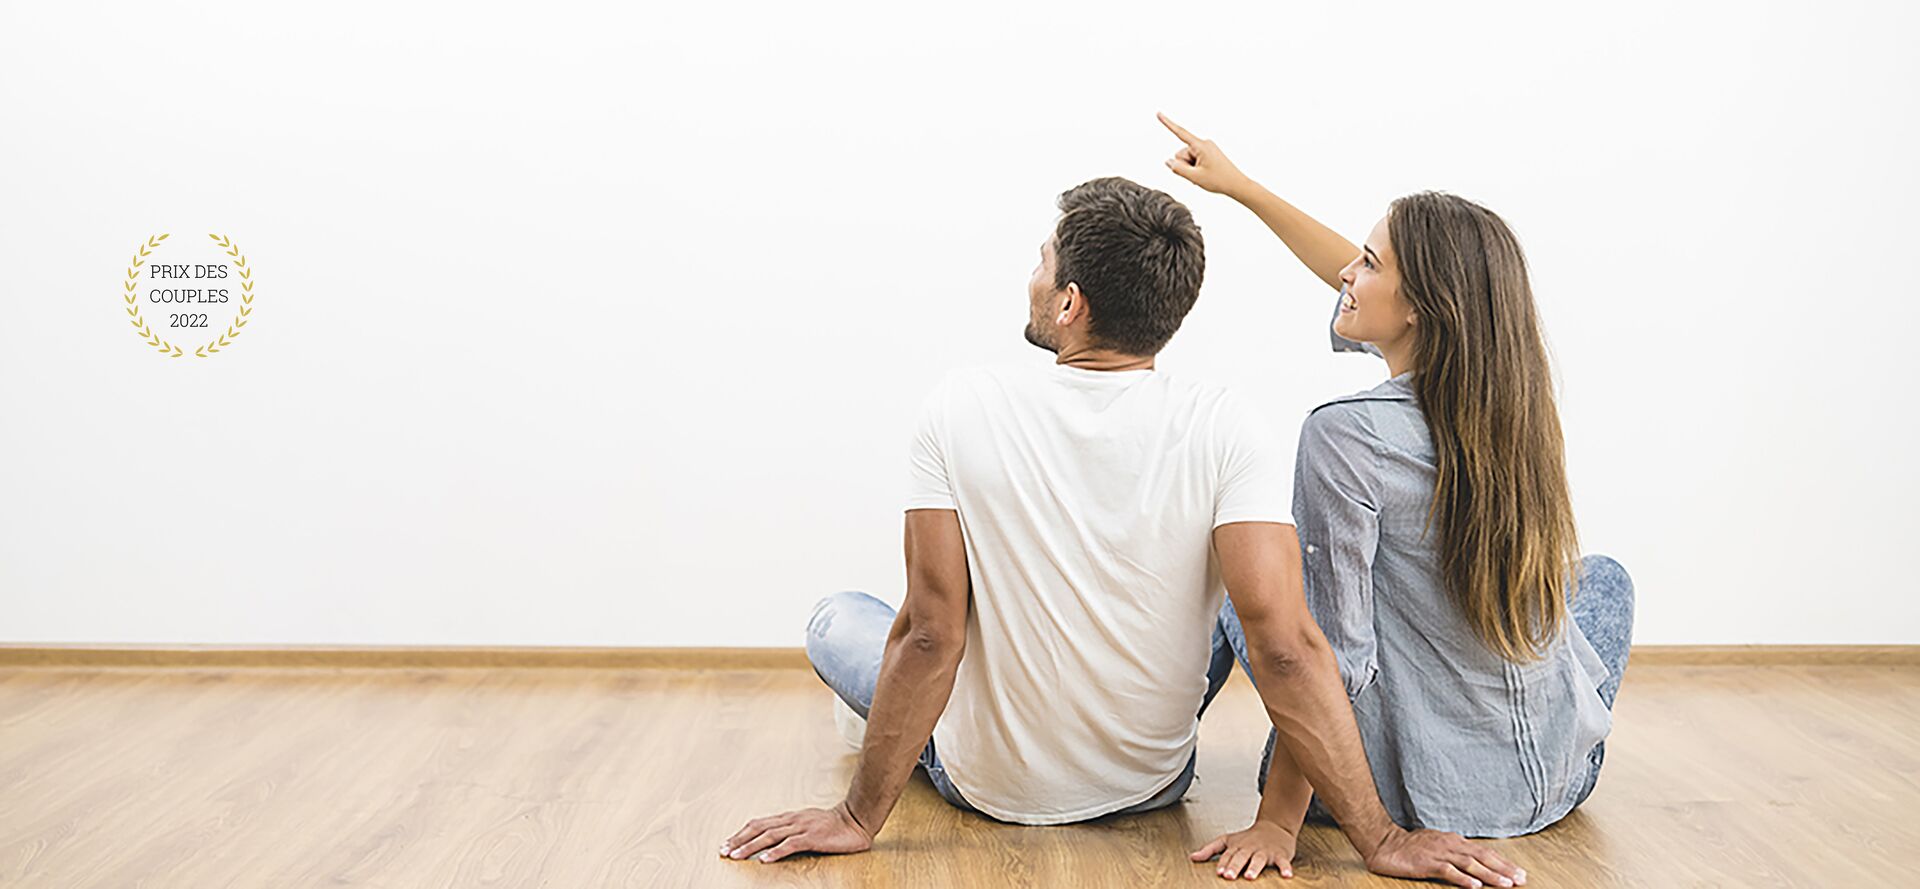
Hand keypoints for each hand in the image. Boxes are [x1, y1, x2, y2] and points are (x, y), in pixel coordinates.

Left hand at [719, 801, 873, 863]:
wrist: (856, 819)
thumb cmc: (832, 825)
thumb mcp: (806, 825)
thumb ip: (790, 831)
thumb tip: (770, 842)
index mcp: (788, 818)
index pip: (759, 824)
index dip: (741, 834)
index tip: (727, 844)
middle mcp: (792, 820)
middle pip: (759, 828)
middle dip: (739, 840)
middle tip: (723, 851)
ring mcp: (802, 827)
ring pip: (770, 836)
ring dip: (751, 846)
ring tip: (737, 856)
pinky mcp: (813, 836)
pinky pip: (791, 844)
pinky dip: (776, 852)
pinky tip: (765, 860)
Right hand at [1158, 112, 1252, 197]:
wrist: (1236, 184)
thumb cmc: (1220, 180)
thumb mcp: (1195, 177)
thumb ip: (1178, 169)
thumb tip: (1168, 161)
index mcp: (1201, 146)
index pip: (1180, 132)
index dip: (1167, 123)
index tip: (1158, 113)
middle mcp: (1204, 143)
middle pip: (1181, 153)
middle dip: (1185, 165)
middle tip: (1198, 175)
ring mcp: (1206, 148)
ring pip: (1187, 158)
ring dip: (1190, 168)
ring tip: (1203, 175)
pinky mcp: (1208, 153)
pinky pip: (1194, 159)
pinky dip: (1195, 168)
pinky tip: (1205, 174)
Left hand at [1190, 819, 1296, 880]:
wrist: (1274, 827)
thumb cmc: (1248, 838)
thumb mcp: (1227, 840)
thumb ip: (1210, 849)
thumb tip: (1192, 857)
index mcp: (1237, 846)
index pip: (1228, 855)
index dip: (1223, 863)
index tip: (1219, 872)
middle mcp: (1250, 848)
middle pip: (1241, 857)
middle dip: (1235, 866)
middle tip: (1229, 876)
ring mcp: (1265, 851)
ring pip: (1259, 860)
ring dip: (1255, 868)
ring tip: (1250, 877)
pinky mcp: (1280, 855)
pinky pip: (1282, 862)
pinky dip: (1285, 868)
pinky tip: (1286, 875)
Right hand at [1363, 826, 1525, 887]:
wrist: (1385, 843)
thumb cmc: (1410, 846)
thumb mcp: (1437, 845)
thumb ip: (1455, 852)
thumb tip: (1473, 862)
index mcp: (1454, 841)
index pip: (1484, 852)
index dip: (1502, 862)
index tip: (1518, 872)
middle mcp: (1451, 845)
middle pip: (1482, 857)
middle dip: (1503, 869)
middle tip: (1521, 879)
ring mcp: (1440, 853)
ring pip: (1470, 865)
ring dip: (1490, 875)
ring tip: (1506, 884)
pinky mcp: (1428, 863)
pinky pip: (1449, 871)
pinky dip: (1463, 879)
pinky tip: (1475, 886)